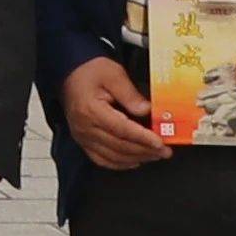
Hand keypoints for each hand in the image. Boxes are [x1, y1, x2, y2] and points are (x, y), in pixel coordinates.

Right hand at [60, 54, 168, 169]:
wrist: (71, 73)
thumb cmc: (91, 71)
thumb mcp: (113, 74)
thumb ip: (130, 94)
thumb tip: (147, 111)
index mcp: (91, 110)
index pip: (122, 129)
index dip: (143, 138)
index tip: (160, 143)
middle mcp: (85, 127)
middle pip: (119, 146)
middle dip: (145, 150)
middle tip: (165, 151)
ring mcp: (83, 137)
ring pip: (113, 156)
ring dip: (136, 158)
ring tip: (154, 155)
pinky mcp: (83, 141)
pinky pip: (102, 159)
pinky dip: (120, 164)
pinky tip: (134, 161)